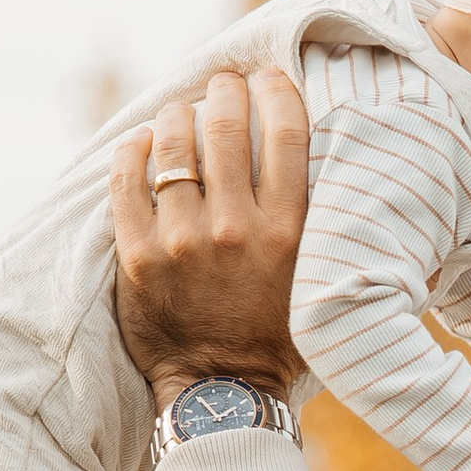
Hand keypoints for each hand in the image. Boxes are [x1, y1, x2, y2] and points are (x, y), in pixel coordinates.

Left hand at [109, 71, 310, 410]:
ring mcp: (183, 243)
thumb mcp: (324, 279)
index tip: (268, 78)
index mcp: (290, 232)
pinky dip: (134, 151)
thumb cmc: (281, 334)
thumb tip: (342, 166)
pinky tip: (142, 142)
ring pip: (175, 147)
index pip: (287, 134)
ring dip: (178, 116)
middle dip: (225, 93)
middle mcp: (237, 230)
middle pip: (227, 129)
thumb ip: (325, 226)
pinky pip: (127, 182)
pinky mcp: (139, 258)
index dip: (276, 91)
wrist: (224, 391)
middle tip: (223, 85)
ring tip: (181, 112)